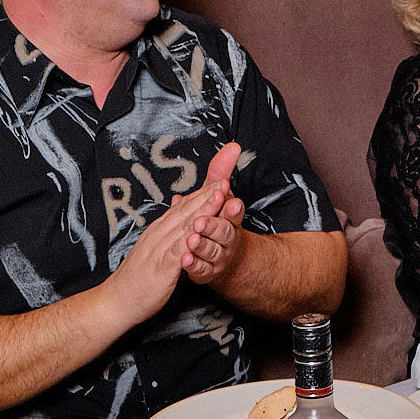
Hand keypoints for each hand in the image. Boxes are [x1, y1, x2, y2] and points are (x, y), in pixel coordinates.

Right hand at [110, 144, 239, 311]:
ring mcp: (157, 250)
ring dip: (203, 210)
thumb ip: (167, 235)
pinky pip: (176, 253)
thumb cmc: (137, 278)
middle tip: (225, 179)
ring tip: (219, 196)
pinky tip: (201, 233)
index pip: (183, 207)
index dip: (202, 193)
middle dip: (207, 194)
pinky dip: (189, 242)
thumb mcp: (154, 251)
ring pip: (183, 227)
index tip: (221, 180)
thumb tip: (177, 220)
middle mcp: (158, 236)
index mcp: (159, 231)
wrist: (115, 301)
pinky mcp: (159, 269)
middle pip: (186, 211)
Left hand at [179, 144, 245, 285]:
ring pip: (212, 251)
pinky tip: (185, 259)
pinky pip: (202, 269)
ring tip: (191, 240)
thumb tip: (232, 147)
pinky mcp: (207, 271)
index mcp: (231, 218)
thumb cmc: (219, 222)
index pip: (234, 211)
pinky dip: (194, 264)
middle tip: (200, 222)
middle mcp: (228, 237)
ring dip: (201, 245)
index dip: (232, 208)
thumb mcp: (220, 196)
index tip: (229, 201)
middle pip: (224, 232)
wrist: (226, 260)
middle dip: (212, 226)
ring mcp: (219, 256)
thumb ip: (222, 173)